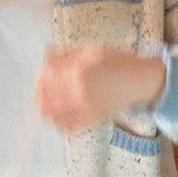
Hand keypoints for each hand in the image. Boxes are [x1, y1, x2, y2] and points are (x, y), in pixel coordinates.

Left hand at [35, 43, 165, 132]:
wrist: (137, 81)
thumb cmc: (116, 62)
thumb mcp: (89, 50)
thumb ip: (65, 54)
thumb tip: (45, 54)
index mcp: (78, 70)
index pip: (48, 77)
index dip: (41, 76)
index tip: (40, 73)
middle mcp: (79, 91)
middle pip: (47, 95)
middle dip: (40, 91)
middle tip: (39, 88)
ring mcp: (84, 108)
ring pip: (53, 113)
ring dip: (45, 108)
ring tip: (45, 102)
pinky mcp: (90, 120)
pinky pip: (67, 126)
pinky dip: (58, 122)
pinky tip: (56, 115)